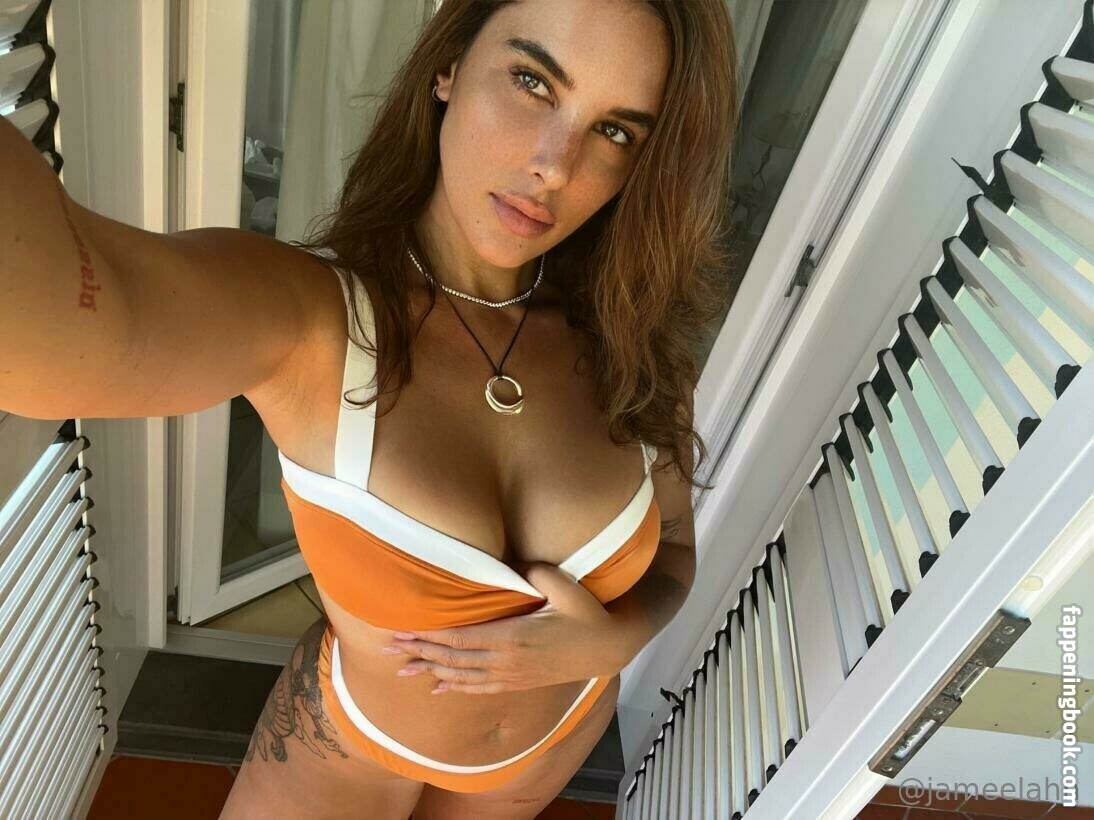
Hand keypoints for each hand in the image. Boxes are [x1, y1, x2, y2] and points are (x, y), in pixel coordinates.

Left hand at [383, 562, 625, 693]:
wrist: (607, 649)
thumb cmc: (587, 614)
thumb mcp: (565, 586)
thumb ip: (536, 572)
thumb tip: (512, 564)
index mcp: (512, 636)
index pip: (460, 637)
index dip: (429, 636)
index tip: (403, 630)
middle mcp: (505, 660)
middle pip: (453, 658)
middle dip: (419, 653)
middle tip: (389, 650)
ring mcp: (511, 675)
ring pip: (461, 676)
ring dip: (430, 672)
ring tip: (402, 669)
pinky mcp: (518, 682)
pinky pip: (479, 688)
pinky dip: (455, 688)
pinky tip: (438, 688)